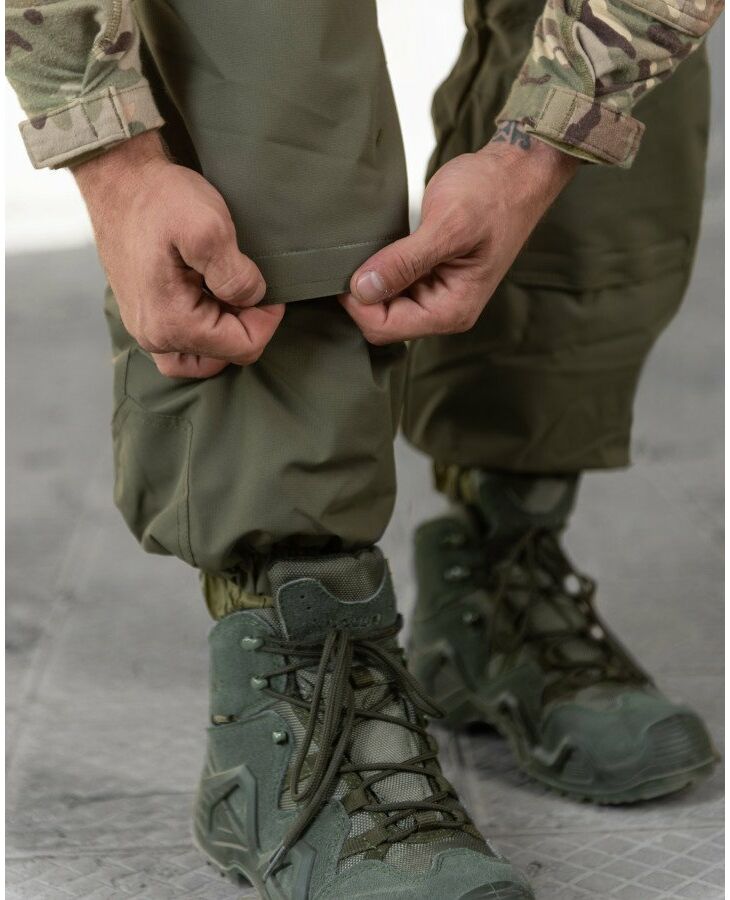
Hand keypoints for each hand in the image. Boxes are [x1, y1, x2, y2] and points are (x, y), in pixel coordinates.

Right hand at [74, 131, 282, 377]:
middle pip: (226, 353)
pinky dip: (205, 331)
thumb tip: (252, 299)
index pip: (244, 347)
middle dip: (245, 321)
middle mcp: (155, 337)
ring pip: (205, 356)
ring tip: (229, 292)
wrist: (119, 178)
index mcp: (173, 324)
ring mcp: (146, 330)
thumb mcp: (209, 228)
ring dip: (226, 330)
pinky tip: (212, 301)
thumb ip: (237, 275)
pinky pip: (183, 346)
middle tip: (244, 280)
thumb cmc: (160, 199)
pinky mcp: (145, 316)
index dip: (267, 318)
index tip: (268, 286)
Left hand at [340, 123, 577, 343]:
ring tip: (362, 248)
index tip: (345, 268)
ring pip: (383, 305)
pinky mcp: (428, 276)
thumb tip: (362, 290)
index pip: (385, 327)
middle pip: (381, 322)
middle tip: (347, 255)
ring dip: (368, 282)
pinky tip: (373, 248)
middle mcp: (443, 310)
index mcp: (452, 310)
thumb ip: (404, 262)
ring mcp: (436, 295)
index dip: (358, 304)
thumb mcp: (448, 225)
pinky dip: (378, 270)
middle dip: (361, 296)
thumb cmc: (492, 194)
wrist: (514, 171)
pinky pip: (392, 285)